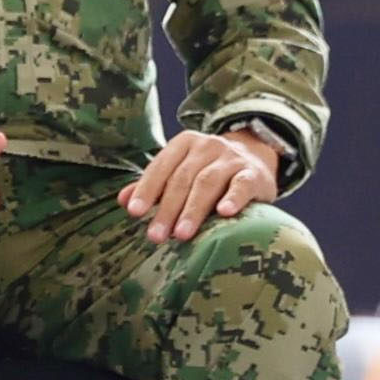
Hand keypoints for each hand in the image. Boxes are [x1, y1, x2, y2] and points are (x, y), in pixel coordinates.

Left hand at [119, 129, 280, 244]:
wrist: (256, 156)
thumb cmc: (207, 170)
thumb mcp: (180, 171)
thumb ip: (153, 185)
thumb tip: (123, 200)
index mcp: (183, 143)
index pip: (160, 167)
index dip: (146, 190)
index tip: (134, 213)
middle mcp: (207, 146)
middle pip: (182, 179)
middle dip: (167, 209)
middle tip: (156, 236)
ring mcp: (232, 158)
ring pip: (208, 183)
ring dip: (192, 210)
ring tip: (181, 234)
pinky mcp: (255, 173)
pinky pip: (242, 185)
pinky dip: (233, 198)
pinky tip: (224, 212)